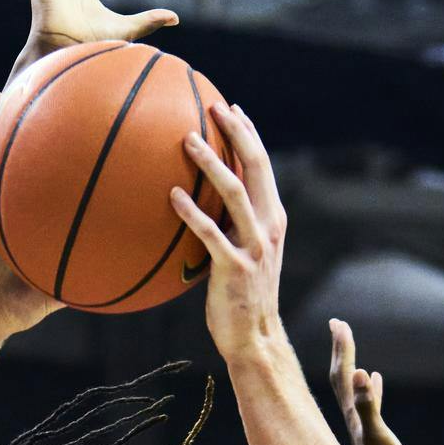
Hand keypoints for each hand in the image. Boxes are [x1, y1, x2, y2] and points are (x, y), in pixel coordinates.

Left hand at [170, 103, 287, 359]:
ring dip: (211, 163)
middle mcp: (269, 226)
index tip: (230, 108)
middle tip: (211, 106)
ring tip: (186, 139)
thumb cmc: (238, 296)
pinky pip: (210, 234)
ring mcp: (254, 246)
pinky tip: (171, 195)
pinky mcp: (234, 268)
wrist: (254, 338)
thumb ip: (226, 225)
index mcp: (271, 217)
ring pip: (235, 193)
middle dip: (237, 132)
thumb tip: (194, 200)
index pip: (262, 165)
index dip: (249, 134)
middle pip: (256, 167)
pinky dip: (192, 212)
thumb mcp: (239, 253)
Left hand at [329, 318, 420, 444]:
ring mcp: (363, 427)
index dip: (341, 349)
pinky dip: (374, 389)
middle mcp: (353, 418)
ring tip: (350, 348)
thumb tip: (362, 375)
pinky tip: (376, 379)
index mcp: (352, 415)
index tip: (339, 322)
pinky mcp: (375, 437)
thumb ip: (370, 407)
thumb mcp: (377, 436)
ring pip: (355, 390)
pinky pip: (372, 405)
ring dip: (353, 367)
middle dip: (341, 351)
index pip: (341, 376)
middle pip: (342, 378)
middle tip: (339, 324)